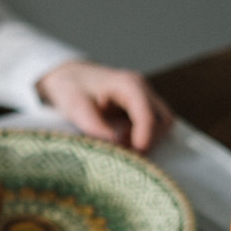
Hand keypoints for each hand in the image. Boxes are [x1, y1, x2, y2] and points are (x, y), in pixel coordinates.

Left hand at [36, 59, 172, 151]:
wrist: (68, 75)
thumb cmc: (71, 88)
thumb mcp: (76, 108)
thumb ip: (96, 128)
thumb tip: (115, 146)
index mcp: (128, 84)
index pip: (147, 115)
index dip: (144, 138)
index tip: (134, 155)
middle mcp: (141, 88)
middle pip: (162, 119)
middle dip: (149, 140)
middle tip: (127, 153)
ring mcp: (143, 96)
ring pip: (161, 122)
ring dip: (148, 138)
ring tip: (123, 145)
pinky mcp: (139, 105)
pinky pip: (152, 123)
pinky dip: (142, 135)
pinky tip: (123, 139)